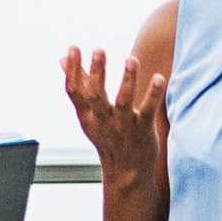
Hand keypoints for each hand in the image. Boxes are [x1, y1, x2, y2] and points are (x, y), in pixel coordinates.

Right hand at [61, 46, 168, 184]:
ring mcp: (123, 126)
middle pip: (96, 96)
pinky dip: (153, 95)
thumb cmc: (106, 136)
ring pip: (124, 102)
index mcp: (87, 116)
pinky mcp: (143, 131)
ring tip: (131, 59)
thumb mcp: (88, 114)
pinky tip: (160, 77)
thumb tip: (62, 59)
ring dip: (128, 80)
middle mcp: (103, 120)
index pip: (74, 92)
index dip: (71, 70)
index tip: (73, 48)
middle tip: (98, 50)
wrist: (125, 172)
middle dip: (96, 73)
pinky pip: (148, 111)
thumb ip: (79, 84)